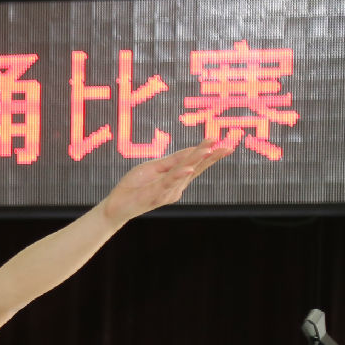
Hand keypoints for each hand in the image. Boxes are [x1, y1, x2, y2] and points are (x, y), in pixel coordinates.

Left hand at [98, 136, 237, 225]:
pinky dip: (178, 175)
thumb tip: (193, 149)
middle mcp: (176, 187)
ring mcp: (167, 192)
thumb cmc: (135, 185)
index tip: (217, 139)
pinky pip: (168, 183)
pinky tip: (189, 169)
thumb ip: (172, 160)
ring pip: (184, 173)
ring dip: (197, 161)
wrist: (116, 204)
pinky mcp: (156, 195)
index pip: (194, 163)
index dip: (205, 152)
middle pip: (195, 168)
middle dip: (211, 157)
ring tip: (210, 150)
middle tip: (227, 147)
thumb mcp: (154, 167)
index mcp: (176, 179)